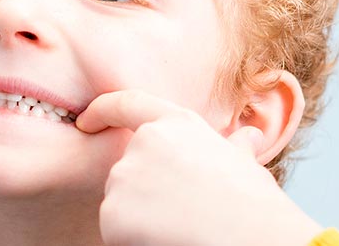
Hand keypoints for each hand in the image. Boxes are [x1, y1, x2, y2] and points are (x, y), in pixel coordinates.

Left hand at [76, 90, 322, 245]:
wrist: (248, 235)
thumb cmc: (253, 204)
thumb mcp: (245, 165)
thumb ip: (234, 149)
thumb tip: (249, 138)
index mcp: (177, 124)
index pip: (128, 105)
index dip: (102, 110)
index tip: (85, 120)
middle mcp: (145, 143)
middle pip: (125, 170)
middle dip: (141, 191)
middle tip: (177, 211)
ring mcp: (125, 176)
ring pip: (119, 203)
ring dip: (139, 219)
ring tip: (177, 226)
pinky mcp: (113, 212)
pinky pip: (113, 230)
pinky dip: (130, 238)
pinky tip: (162, 239)